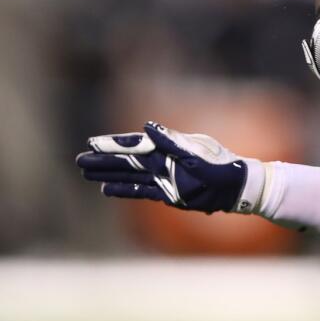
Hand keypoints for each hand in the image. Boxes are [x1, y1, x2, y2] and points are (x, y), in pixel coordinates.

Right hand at [77, 122, 261, 213]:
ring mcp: (164, 177)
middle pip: (128, 160)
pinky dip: (125, 190)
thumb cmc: (220, 167)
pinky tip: (107, 189)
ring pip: (130, 175)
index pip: (136, 145)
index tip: (93, 143)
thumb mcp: (197, 154)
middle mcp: (163, 161)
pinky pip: (142, 191)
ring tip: (87, 173)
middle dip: (105, 160)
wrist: (236, 188)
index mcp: (169, 147)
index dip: (115, 144)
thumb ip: (171, 142)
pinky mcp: (169, 193)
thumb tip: (148, 127)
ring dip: (110, 174)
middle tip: (81, 159)